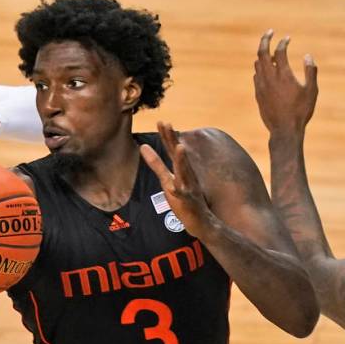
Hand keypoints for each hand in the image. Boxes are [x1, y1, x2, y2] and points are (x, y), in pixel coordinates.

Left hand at [141, 122, 214, 238]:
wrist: (201, 221)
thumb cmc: (183, 199)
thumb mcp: (167, 179)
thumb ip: (156, 164)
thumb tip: (143, 147)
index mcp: (180, 170)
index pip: (172, 150)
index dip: (168, 136)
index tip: (162, 121)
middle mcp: (186, 175)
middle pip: (178, 155)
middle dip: (172, 140)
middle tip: (166, 123)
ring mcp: (188, 187)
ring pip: (184, 172)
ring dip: (181, 160)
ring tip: (179, 146)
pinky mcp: (187, 202)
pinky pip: (182, 196)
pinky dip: (179, 190)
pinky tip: (174, 187)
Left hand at [253, 29, 317, 137]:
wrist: (284, 130)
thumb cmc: (301, 110)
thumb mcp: (312, 90)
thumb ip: (311, 71)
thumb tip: (308, 56)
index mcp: (283, 75)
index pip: (279, 52)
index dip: (283, 42)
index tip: (287, 38)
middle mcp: (269, 79)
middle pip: (261, 53)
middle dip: (265, 40)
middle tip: (269, 32)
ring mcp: (261, 86)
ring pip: (257, 65)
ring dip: (262, 55)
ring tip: (269, 51)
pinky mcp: (258, 94)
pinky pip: (256, 76)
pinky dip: (260, 68)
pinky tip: (265, 69)